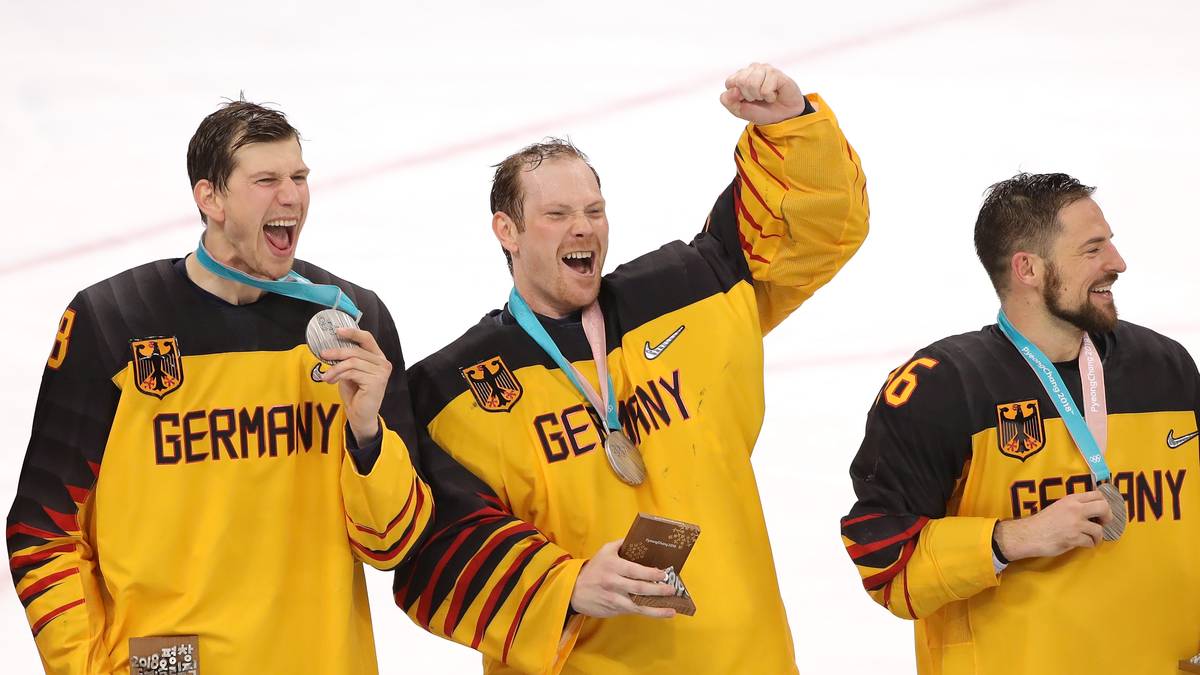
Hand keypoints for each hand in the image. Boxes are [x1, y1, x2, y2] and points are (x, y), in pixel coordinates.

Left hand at [320, 327, 391, 444]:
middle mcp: (383, 363)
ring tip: (326, 376)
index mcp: (378, 357)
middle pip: (356, 351)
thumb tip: (331, 348)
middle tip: (323, 354)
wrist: (360, 415)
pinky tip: (331, 381)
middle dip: (337, 352)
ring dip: (335, 368)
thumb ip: (347, 360)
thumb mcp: (349, 372)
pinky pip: (352, 372)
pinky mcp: (376, 382)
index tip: (337, 331)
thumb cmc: (356, 394)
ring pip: (352, 362)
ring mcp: (382, 372)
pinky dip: (338, 375)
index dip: (352, 333)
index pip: (367, 339)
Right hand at [570, 539, 676, 618]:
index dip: (650, 573)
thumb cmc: (594, 569)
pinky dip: (648, 613)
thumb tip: (640, 538)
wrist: (575, 590)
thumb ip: (621, 544)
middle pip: (638, 588)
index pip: (633, 570)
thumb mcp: (604, 551)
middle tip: (671, 589)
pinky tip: (660, 613)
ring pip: (637, 605)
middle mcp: (613, 582)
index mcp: (612, 565)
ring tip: (671, 609)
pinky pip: (633, 611)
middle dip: (657, 589)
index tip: (664, 574)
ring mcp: (614, 598)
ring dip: (656, 608)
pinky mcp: (614, 609)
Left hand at [720, 62, 809, 124]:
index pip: (730, 82)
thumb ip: (728, 101)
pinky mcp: (775, 73)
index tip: (747, 100)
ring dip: (759, 96)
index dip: (737, 96)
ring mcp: (764, 69)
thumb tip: (732, 89)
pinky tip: (774, 95)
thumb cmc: (761, 111)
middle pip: (740, 82)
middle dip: (749, 96)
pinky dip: (769, 97)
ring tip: (766, 96)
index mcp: (740, 76)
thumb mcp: (739, 110)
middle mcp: (751, 69)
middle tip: (758, 98)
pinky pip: (765, 89)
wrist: (782, 116)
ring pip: (752, 83)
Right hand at [994, 490, 1114, 560]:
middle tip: (1103, 522)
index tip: (1102, 511)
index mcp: (1071, 500)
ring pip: (1099, 530)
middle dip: (1108, 517)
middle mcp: (1075, 509)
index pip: (1097, 495)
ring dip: (1097, 536)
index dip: (1104, 503)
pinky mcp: (1074, 538)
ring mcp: (1075, 524)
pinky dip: (1088, 544)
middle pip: (1104, 507)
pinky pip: (1090, 542)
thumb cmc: (1042, 522)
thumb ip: (1074, 506)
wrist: (1028, 534)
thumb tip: (1092, 510)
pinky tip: (1082, 543)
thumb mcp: (1059, 507)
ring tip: (1090, 538)